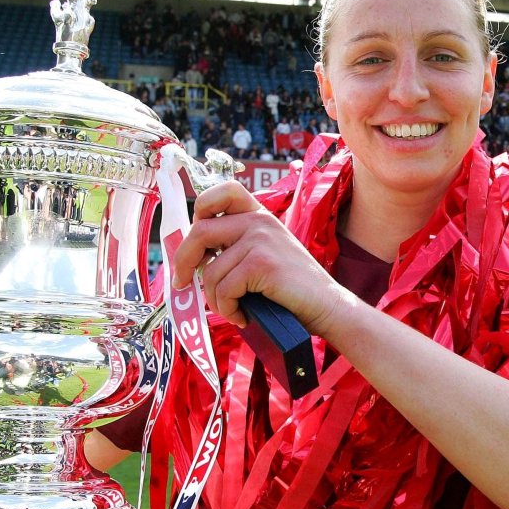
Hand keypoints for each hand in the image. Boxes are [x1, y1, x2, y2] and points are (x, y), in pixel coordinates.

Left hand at [171, 181, 351, 335]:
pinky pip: (224, 290)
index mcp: (259, 215)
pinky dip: (229, 310)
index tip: (194, 241)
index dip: (199, 211)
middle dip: (184, 262)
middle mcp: (258, 221)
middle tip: (182, 284)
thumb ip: (237, 246)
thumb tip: (192, 259)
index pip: (221, 191)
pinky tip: (243, 316)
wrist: (327, 305)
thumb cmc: (292, 288)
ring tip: (234, 310)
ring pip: (210, 272)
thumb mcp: (265, 254)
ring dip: (216, 300)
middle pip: (199, 232)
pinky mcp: (261, 263)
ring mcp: (260, 240)